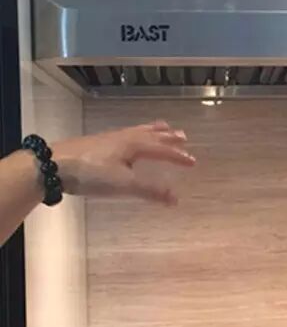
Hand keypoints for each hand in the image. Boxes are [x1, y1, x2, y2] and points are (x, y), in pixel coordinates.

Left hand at [52, 121, 195, 205]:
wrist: (53, 165)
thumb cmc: (92, 173)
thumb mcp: (124, 184)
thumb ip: (150, 191)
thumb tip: (177, 199)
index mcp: (134, 145)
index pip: (162, 151)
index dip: (178, 156)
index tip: (193, 162)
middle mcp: (125, 138)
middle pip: (151, 135)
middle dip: (168, 138)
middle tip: (182, 136)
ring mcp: (109, 139)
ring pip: (136, 132)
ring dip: (152, 131)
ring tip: (161, 128)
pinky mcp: (97, 144)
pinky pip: (124, 135)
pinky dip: (135, 134)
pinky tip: (127, 140)